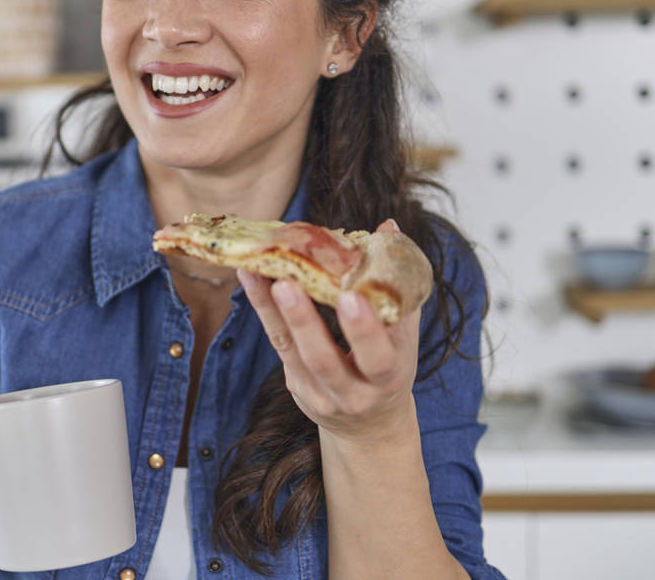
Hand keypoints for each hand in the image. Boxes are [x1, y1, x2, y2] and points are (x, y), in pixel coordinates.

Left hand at [238, 219, 421, 441]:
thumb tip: (388, 227)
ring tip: (263, 274)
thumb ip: (397, 286)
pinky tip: (252, 278)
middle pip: (328, 361)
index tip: (353, 295)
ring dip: (277, 311)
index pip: (381, 352)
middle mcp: (355, 390)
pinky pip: (279, 345)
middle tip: (293, 284)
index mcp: (391, 373)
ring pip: (295, 352)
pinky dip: (265, 310)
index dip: (367, 327)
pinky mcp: (297, 387)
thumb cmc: (387, 367)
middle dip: (309, 323)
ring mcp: (321, 393)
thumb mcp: (402, 337)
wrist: (369, 427)